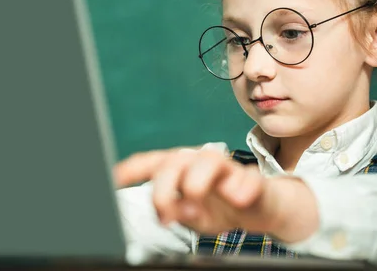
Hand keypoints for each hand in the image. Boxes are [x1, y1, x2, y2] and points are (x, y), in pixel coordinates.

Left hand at [114, 147, 318, 240]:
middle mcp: (200, 163)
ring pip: (209, 160)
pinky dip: (240, 187)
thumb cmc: (221, 207)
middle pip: (175, 162)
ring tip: (195, 207)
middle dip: (163, 190)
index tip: (114, 180)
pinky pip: (247, 178)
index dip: (132, 169)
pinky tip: (236, 198)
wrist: (261, 209)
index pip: (153, 163)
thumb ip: (178, 210)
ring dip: (196, 183)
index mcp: (182, 169)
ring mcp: (228, 169)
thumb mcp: (192, 215)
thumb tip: (170, 209)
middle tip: (165, 216)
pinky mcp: (253, 179)